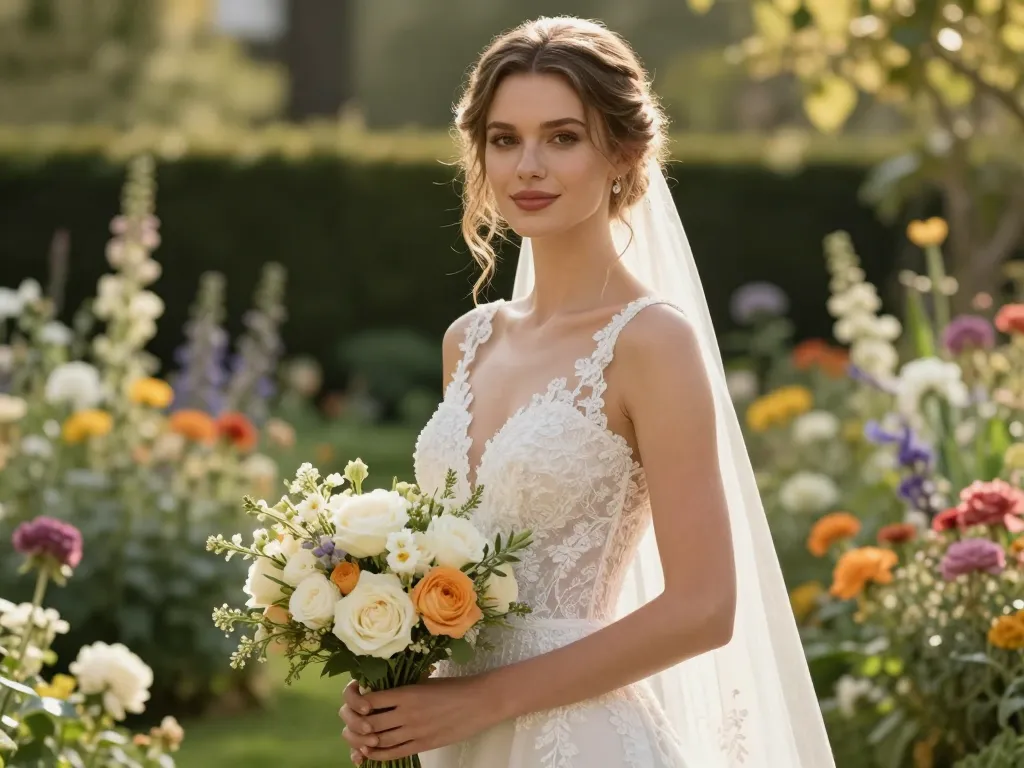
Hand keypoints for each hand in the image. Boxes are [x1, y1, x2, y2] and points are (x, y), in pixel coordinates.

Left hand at [338, 674, 499, 761]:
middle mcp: (407, 712)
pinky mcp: (423, 744)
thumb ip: (402, 690)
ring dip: (363, 743)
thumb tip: (378, 695)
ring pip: (378, 741)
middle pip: (369, 723)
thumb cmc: (453, 687)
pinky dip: (377, 755)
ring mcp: (415, 730)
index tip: (354, 703)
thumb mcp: (424, 682)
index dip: (355, 703)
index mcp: (406, 691)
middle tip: (351, 725)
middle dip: (355, 726)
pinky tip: (370, 753)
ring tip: (358, 741)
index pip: (369, 699)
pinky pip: (394, 753)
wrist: (480, 701)